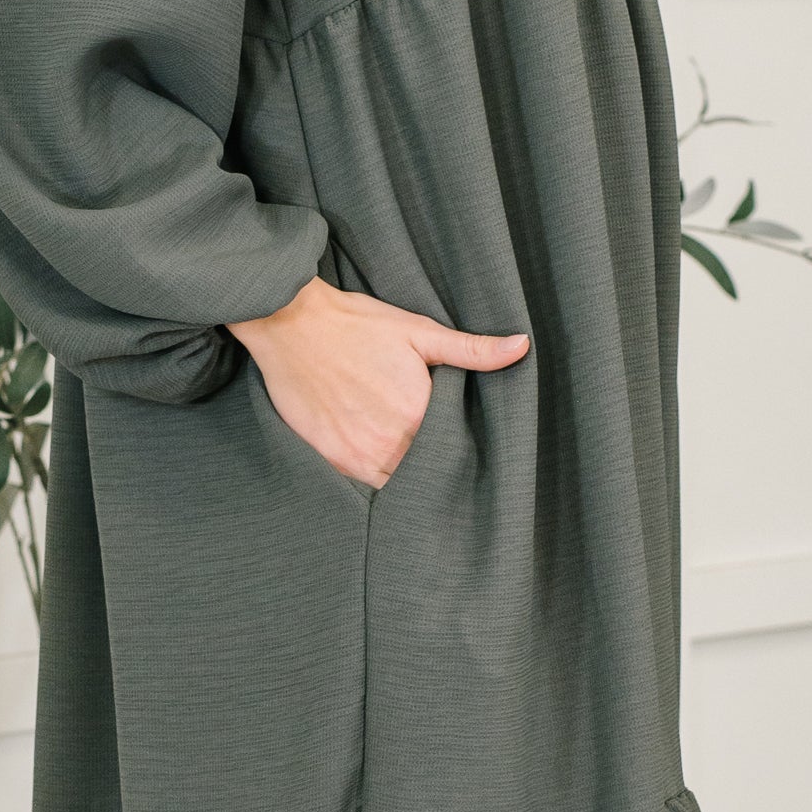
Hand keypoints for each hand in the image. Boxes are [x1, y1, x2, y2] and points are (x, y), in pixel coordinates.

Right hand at [228, 275, 529, 487]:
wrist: (289, 324)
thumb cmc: (356, 325)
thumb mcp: (418, 331)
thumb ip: (471, 349)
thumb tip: (522, 347)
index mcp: (419, 413)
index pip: (459, 450)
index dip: (467, 449)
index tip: (472, 444)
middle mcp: (391, 443)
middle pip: (431, 472)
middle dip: (443, 468)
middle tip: (450, 458)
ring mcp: (359, 456)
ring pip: (401, 486)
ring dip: (413, 479)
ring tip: (421, 463)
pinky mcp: (334, 460)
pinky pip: (369, 486)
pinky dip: (383, 479)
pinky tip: (390, 463)